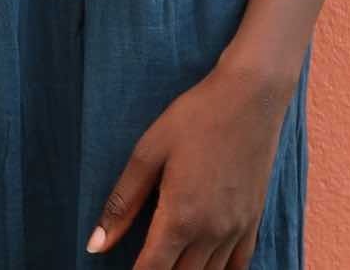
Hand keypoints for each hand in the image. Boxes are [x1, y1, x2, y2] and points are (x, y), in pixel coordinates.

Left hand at [84, 63, 296, 268]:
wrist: (251, 96)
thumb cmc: (196, 117)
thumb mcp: (150, 151)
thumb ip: (123, 202)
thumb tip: (95, 245)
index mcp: (180, 217)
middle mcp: (211, 233)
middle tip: (145, 261)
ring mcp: (236, 230)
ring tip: (169, 262)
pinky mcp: (254, 221)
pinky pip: (238, 267)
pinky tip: (204, 264)